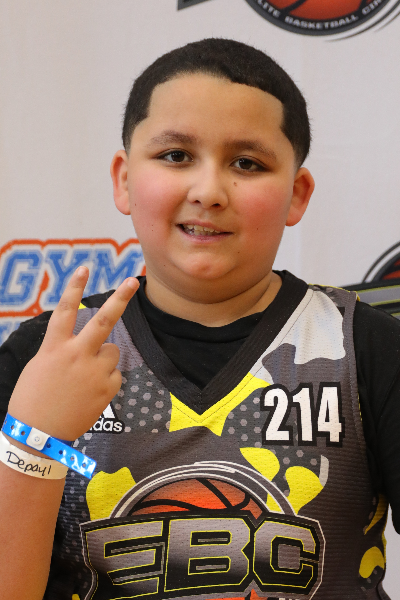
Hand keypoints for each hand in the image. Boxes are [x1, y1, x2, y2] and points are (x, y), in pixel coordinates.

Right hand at [7, 267, 138, 441]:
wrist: (38, 436)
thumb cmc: (34, 398)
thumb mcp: (40, 365)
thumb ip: (62, 348)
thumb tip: (84, 342)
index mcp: (54, 347)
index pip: (65, 310)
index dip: (74, 287)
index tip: (85, 268)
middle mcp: (76, 355)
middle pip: (103, 320)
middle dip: (120, 298)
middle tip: (132, 282)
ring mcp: (94, 372)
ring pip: (112, 351)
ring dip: (104, 358)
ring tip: (84, 378)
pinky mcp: (107, 389)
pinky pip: (114, 374)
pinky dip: (106, 380)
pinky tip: (89, 394)